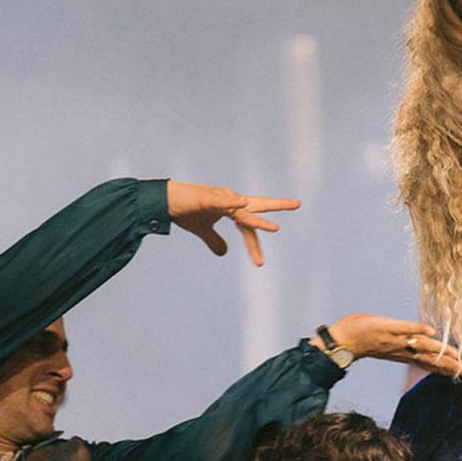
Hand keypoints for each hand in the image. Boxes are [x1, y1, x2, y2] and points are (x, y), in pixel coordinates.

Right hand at [166, 180, 300, 266]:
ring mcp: (220, 198)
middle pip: (257, 205)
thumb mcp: (202, 231)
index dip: (253, 245)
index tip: (259, 263)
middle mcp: (230, 201)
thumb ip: (214, 240)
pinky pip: (222, 201)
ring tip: (275, 228)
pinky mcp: (207, 198)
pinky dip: (232, 203)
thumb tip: (224, 253)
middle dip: (277, 205)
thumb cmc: (185, 212)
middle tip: (297, 204)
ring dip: (257, 220)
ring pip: (242, 211)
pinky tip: (242, 202)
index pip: (248, 227)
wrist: (164, 200)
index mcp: (231, 209)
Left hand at [317, 313, 461, 376]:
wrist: (340, 342)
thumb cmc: (362, 340)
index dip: (444, 367)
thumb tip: (418, 339)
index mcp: (401, 355)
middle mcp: (400, 350)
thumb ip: (402, 344)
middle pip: (428, 358)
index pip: (426, 362)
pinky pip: (404, 328)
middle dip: (447, 364)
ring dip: (438, 350)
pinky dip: (417, 329)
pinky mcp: (386, 328)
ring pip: (420, 346)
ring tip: (455, 356)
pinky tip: (431, 332)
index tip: (460, 372)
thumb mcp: (385, 346)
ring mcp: (394, 339)